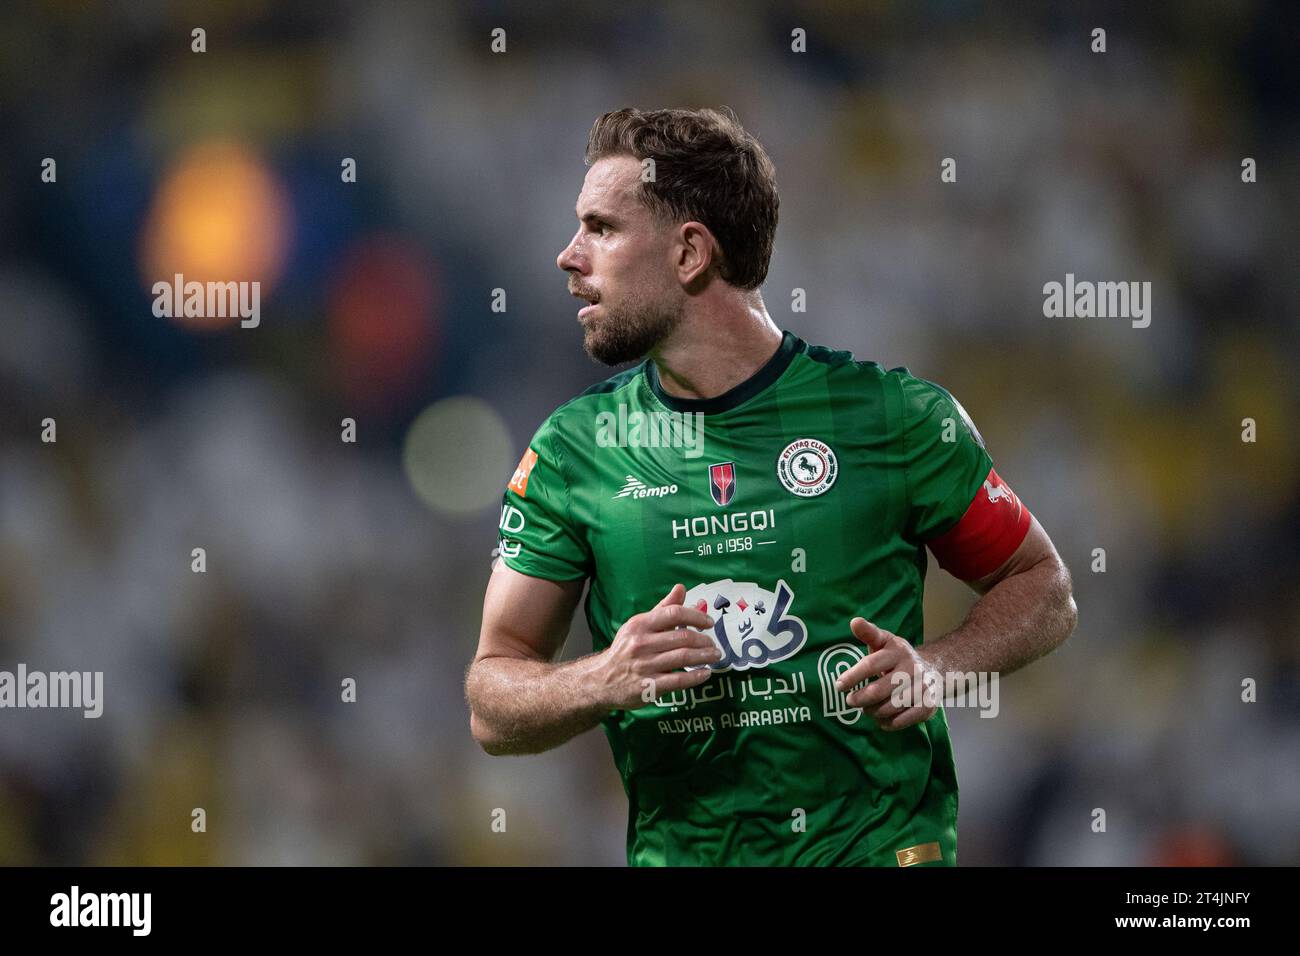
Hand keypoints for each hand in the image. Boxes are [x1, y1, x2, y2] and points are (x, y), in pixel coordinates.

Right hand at [595, 583, 722, 709]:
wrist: (601, 680)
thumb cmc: (626, 649)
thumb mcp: (639, 625)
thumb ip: (663, 608)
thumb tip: (681, 588)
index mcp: (640, 624)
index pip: (673, 613)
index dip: (696, 616)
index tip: (709, 623)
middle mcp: (641, 644)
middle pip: (682, 637)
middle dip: (704, 640)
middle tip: (713, 644)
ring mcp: (644, 666)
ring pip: (683, 657)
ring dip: (704, 656)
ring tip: (714, 656)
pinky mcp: (647, 687)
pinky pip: (678, 680)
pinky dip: (696, 677)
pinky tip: (705, 674)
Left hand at [834, 617, 941, 730]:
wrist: (932, 670)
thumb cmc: (896, 657)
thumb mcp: (883, 641)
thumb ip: (868, 633)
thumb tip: (854, 621)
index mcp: (897, 650)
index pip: (870, 665)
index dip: (852, 677)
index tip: (838, 686)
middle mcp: (912, 668)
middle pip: (878, 690)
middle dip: (859, 699)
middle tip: (850, 701)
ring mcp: (922, 687)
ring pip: (889, 707)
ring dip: (872, 712)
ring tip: (866, 709)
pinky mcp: (928, 705)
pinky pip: (903, 720)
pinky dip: (888, 723)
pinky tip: (881, 719)